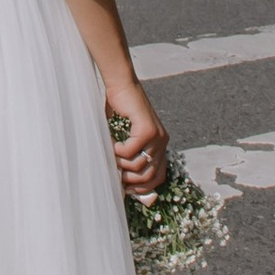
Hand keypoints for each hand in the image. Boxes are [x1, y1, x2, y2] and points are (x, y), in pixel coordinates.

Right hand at [107, 79, 168, 199]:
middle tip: (117, 175)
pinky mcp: (147, 129)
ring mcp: (157, 136)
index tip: (128, 188)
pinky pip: (131, 151)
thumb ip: (131, 154)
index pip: (159, 176)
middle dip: (132, 181)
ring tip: (112, 156)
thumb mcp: (128, 136)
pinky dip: (119, 151)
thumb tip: (124, 180)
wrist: (122, 85)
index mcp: (160, 144)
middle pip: (151, 175)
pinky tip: (113, 144)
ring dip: (122, 164)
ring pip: (140, 165)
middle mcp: (162, 141)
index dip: (144, 187)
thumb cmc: (120, 109)